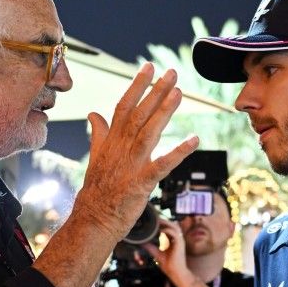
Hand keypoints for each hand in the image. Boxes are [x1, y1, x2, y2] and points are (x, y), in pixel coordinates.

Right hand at [75, 64, 198, 240]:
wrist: (93, 219)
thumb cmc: (97, 190)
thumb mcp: (95, 156)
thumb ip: (98, 133)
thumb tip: (93, 114)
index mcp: (110, 141)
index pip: (124, 106)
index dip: (137, 85)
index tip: (149, 67)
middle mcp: (120, 148)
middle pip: (139, 114)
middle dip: (155, 91)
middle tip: (172, 73)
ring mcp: (130, 165)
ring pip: (148, 133)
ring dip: (164, 112)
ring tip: (179, 93)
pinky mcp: (141, 183)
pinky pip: (163, 164)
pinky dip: (179, 152)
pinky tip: (194, 139)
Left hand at [144, 219, 194, 286]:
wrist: (176, 273)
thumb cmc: (169, 265)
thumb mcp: (156, 253)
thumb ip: (150, 247)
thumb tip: (142, 243)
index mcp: (173, 240)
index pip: (168, 227)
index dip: (162, 223)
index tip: (153, 221)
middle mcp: (177, 239)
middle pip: (172, 224)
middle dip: (163, 221)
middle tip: (154, 218)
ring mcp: (180, 241)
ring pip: (174, 226)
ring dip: (166, 223)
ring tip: (157, 222)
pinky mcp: (180, 244)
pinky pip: (175, 233)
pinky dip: (167, 230)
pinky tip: (161, 231)